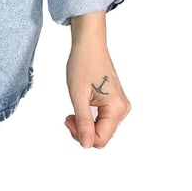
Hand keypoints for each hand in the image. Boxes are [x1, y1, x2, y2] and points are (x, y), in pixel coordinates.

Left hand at [64, 33, 129, 147]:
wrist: (89, 46)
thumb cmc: (83, 65)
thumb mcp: (79, 96)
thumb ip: (83, 123)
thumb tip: (87, 145)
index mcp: (116, 108)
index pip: (101, 139)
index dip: (82, 136)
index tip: (69, 120)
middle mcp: (123, 109)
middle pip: (102, 136)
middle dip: (83, 131)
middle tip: (69, 117)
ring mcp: (120, 106)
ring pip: (102, 130)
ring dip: (85, 126)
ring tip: (73, 112)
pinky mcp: (115, 103)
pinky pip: (103, 121)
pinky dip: (90, 120)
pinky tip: (81, 109)